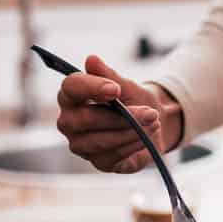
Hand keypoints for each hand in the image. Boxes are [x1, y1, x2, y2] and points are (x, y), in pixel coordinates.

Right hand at [55, 54, 180, 171]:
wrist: (151, 121)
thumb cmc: (132, 99)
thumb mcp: (125, 85)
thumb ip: (108, 74)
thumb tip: (91, 59)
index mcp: (71, 96)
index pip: (70, 88)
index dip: (91, 87)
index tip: (115, 89)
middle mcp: (69, 122)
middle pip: (86, 119)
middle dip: (121, 116)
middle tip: (149, 112)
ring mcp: (80, 144)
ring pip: (101, 140)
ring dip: (131, 131)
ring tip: (153, 122)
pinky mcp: (97, 162)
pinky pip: (113, 156)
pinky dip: (133, 145)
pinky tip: (146, 137)